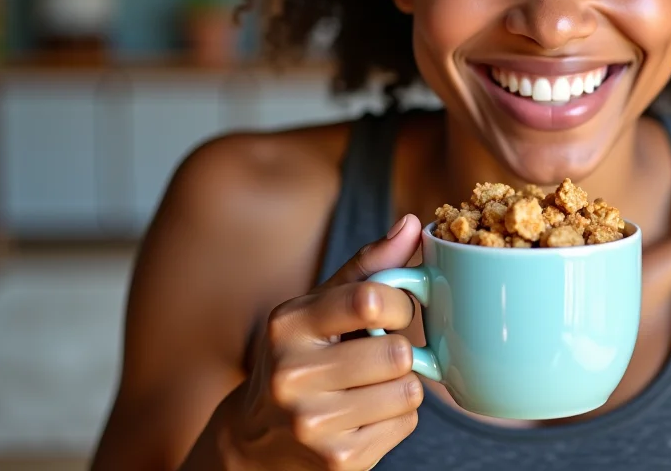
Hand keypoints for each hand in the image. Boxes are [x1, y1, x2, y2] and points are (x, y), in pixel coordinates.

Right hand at [225, 214, 424, 470]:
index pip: (370, 299)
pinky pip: (406, 424)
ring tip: (370, 386)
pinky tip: (364, 415)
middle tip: (377, 355)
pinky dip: (397, 417)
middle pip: (397, 352)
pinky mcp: (338, 461)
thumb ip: (368, 266)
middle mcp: (292, 375)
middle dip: (399, 351)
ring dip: (402, 386)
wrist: (257, 439)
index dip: (400, 303)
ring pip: (409, 391)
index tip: (393, 311)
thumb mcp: (319, 307)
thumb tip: (413, 224)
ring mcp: (313, 424)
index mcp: (288, 325)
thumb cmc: (301, 357)